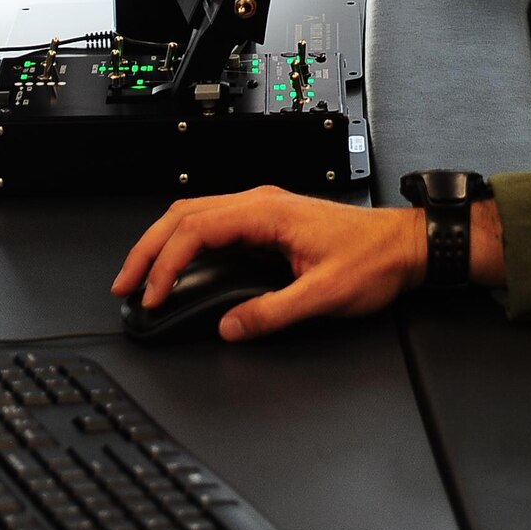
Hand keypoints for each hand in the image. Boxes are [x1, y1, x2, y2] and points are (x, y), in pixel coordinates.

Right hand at [110, 186, 425, 341]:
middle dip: (148, 248)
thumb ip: (273, 313)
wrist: (406, 245)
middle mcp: (261, 203)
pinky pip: (213, 223)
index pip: (197, 230)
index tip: (152, 295)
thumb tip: (228, 326)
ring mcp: (264, 209)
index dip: (166, 264)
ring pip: (195, 214)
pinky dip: (185, 243)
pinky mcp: (269, 221)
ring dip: (163, 243)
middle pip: (184, 214)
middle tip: (124, 284)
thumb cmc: (375, 260)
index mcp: (268, 212)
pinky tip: (179, 265)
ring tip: (142, 277)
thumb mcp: (324, 295)